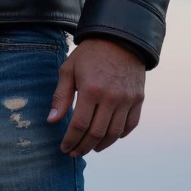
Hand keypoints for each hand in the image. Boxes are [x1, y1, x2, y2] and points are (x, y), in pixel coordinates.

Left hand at [47, 39, 144, 156]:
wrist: (121, 38)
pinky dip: (119, 135)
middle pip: (96, 134)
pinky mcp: (138, 99)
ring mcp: (127, 99)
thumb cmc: (90, 54)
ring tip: (89, 148)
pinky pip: (130, 125)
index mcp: (91, 90)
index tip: (64, 148)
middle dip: (83, 147)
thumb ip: (61, 96)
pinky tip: (108, 138)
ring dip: (100, 145)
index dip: (70, 140)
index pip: (79, 125)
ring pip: (114, 133)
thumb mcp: (69, 69)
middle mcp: (111, 97)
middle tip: (74, 152)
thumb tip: (52, 121)